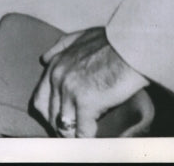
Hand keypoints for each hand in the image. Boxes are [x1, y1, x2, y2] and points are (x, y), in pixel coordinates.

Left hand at [32, 27, 147, 137]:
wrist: (132, 46)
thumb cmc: (113, 42)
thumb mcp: (81, 37)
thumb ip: (62, 47)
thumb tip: (46, 58)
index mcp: (56, 64)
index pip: (41, 98)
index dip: (51, 111)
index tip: (62, 117)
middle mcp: (58, 77)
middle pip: (50, 115)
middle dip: (60, 125)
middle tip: (73, 129)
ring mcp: (70, 90)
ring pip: (64, 125)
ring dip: (74, 132)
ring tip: (86, 132)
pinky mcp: (85, 103)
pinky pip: (81, 131)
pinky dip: (88, 136)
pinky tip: (94, 134)